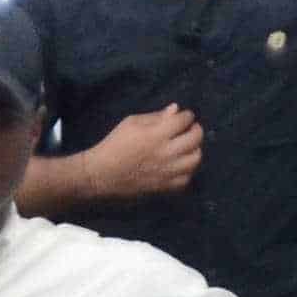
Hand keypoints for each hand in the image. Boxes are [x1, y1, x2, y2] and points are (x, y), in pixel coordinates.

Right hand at [87, 105, 203, 196]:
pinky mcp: (164, 187)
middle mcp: (166, 153)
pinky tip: (179, 165)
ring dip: (194, 150)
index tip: (184, 117)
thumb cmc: (115, 144)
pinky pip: (186, 179)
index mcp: (157, 134)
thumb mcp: (131, 123)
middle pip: (195, 138)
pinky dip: (187, 171)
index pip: (184, 120)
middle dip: (196, 130)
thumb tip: (176, 109)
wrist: (100, 174)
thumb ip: (156, 116)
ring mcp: (167, 171)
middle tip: (190, 129)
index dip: (187, 116)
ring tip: (187, 147)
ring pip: (195, 159)